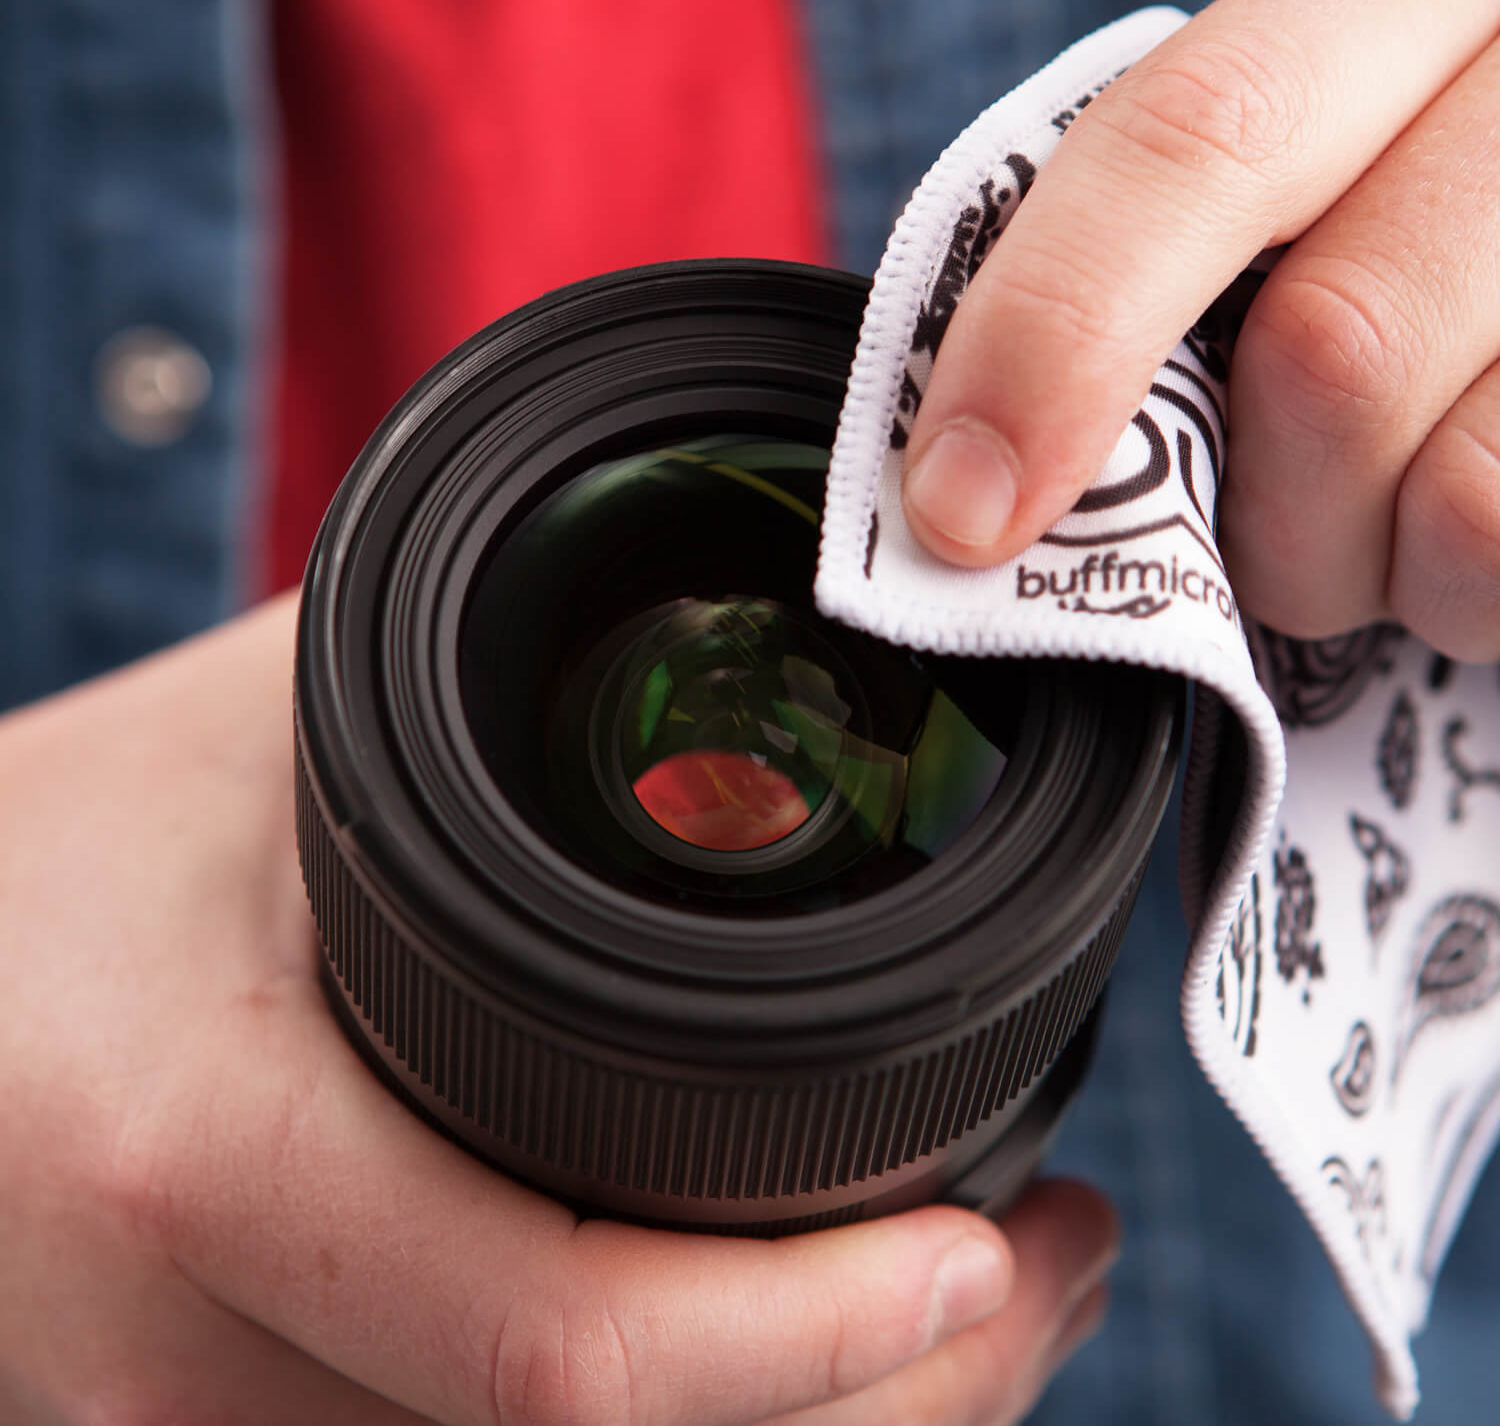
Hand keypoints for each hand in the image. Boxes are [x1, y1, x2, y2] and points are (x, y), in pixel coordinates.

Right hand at [0, 595, 1115, 1425]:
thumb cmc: (61, 848)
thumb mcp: (277, 735)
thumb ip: (497, 683)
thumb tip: (749, 630)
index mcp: (203, 1158)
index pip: (561, 1343)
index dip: (819, 1332)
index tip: (994, 1238)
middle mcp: (186, 1364)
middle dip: (888, 1409)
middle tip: (1042, 1268)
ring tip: (966, 1319)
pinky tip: (781, 1361)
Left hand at [901, 0, 1499, 661]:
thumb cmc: (1406, 268)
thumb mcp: (1291, 213)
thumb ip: (1150, 273)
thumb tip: (971, 483)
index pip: (1202, 134)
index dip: (1056, 331)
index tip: (961, 508)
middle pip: (1331, 350)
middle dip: (1260, 506)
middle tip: (1267, 523)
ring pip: (1456, 492)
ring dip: (1370, 565)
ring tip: (1391, 519)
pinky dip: (1469, 597)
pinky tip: (1470, 530)